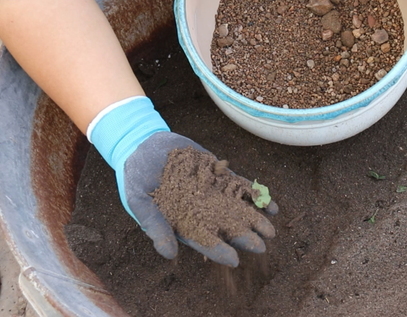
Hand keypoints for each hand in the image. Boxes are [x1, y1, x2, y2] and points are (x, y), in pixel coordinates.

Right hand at [89, 97, 276, 266]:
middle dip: (244, 237)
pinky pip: (240, 186)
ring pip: (238, 208)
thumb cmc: (135, 178)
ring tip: (271, 230)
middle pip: (226, 227)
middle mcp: (201, 211)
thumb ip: (154, 225)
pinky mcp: (218, 174)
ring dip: (255, 219)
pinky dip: (254, 194)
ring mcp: (212, 192)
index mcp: (183, 223)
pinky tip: (270, 204)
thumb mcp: (139, 202)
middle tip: (262, 246)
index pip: (203, 241)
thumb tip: (169, 255)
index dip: (219, 251)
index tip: (234, 260)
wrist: (143, 146)